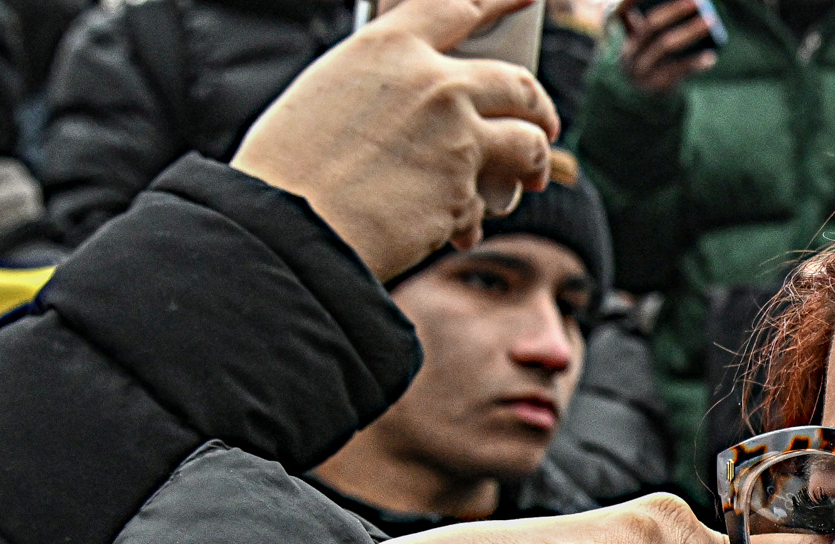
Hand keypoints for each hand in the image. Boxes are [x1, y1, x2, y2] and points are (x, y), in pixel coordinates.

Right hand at [232, 0, 557, 280]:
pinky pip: (492, 203)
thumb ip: (391, 88)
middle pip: (517, 84)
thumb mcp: (334, 93)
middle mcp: (435, 85)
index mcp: (392, 47)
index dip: (504, 1)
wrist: (291, 225)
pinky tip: (457, 231)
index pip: (461, 6)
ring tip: (529, 179)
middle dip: (539, 108)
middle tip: (543, 126)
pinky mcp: (466, 194)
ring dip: (534, 163)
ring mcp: (458, 139)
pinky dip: (477, 218)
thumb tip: (427, 108)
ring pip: (529, 143)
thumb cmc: (293, 165)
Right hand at [619, 0, 717, 96]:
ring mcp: (642, 70)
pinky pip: (679, 71)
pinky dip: (695, 63)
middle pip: (652, 26)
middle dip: (674, 11)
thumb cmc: (651, 65)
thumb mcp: (645, 46)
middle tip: (697, 2)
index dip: (650, 3)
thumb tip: (687, 7)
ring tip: (710, 22)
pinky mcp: (657, 86)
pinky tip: (711, 57)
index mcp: (625, 37)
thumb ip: (652, 27)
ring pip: (666, 46)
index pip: (630, 11)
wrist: (643, 104)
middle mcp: (630, 52)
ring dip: (690, 31)